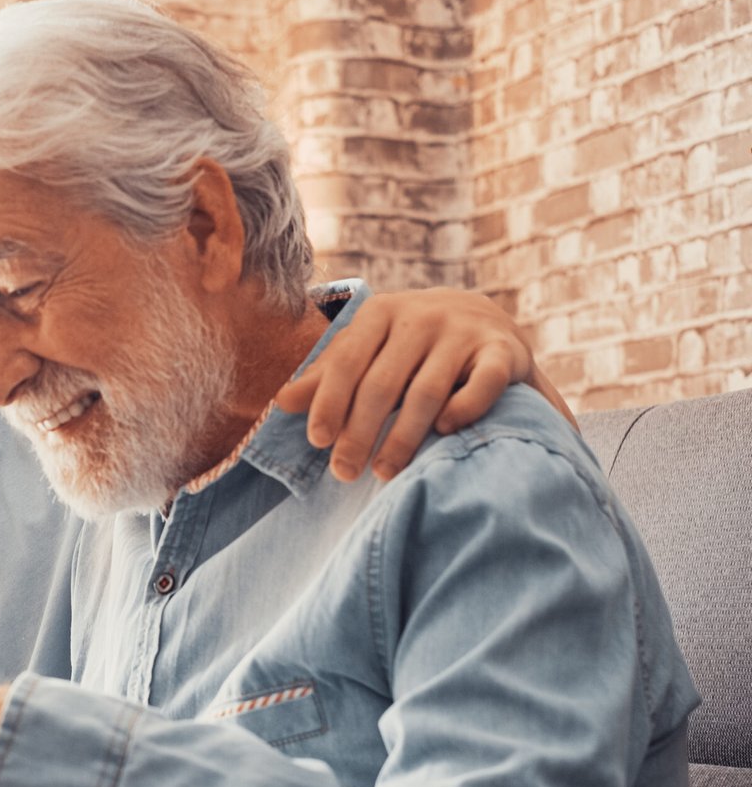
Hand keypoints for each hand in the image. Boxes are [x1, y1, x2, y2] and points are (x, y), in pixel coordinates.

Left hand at [277, 288, 576, 481]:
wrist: (487, 322)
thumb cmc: (410, 346)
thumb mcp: (368, 351)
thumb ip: (329, 376)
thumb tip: (282, 402)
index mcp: (381, 313)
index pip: (347, 361)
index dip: (330, 402)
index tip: (317, 441)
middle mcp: (423, 316)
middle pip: (383, 382)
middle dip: (360, 431)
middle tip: (344, 473)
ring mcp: (465, 332)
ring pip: (428, 390)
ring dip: (403, 436)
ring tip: (383, 472)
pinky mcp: (504, 352)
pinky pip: (485, 383)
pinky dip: (465, 408)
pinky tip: (444, 432)